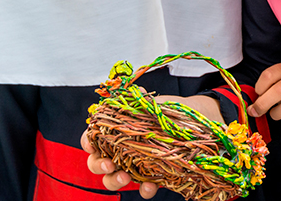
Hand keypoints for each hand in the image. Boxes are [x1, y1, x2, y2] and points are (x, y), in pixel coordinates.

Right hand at [82, 95, 224, 196]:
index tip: (92, 146)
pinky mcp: (150, 176)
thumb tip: (139, 91)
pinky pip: (142, 187)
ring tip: (125, 177)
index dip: (88, 143)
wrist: (192, 121)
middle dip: (98, 165)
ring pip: (114, 179)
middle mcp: (119, 151)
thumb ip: (141, 99)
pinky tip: (149, 186)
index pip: (91, 139)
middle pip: (97, 162)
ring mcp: (133, 165)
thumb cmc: (165, 112)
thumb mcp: (152, 103)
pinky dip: (144, 189)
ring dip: (115, 180)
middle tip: (108, 165)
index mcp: (113, 133)